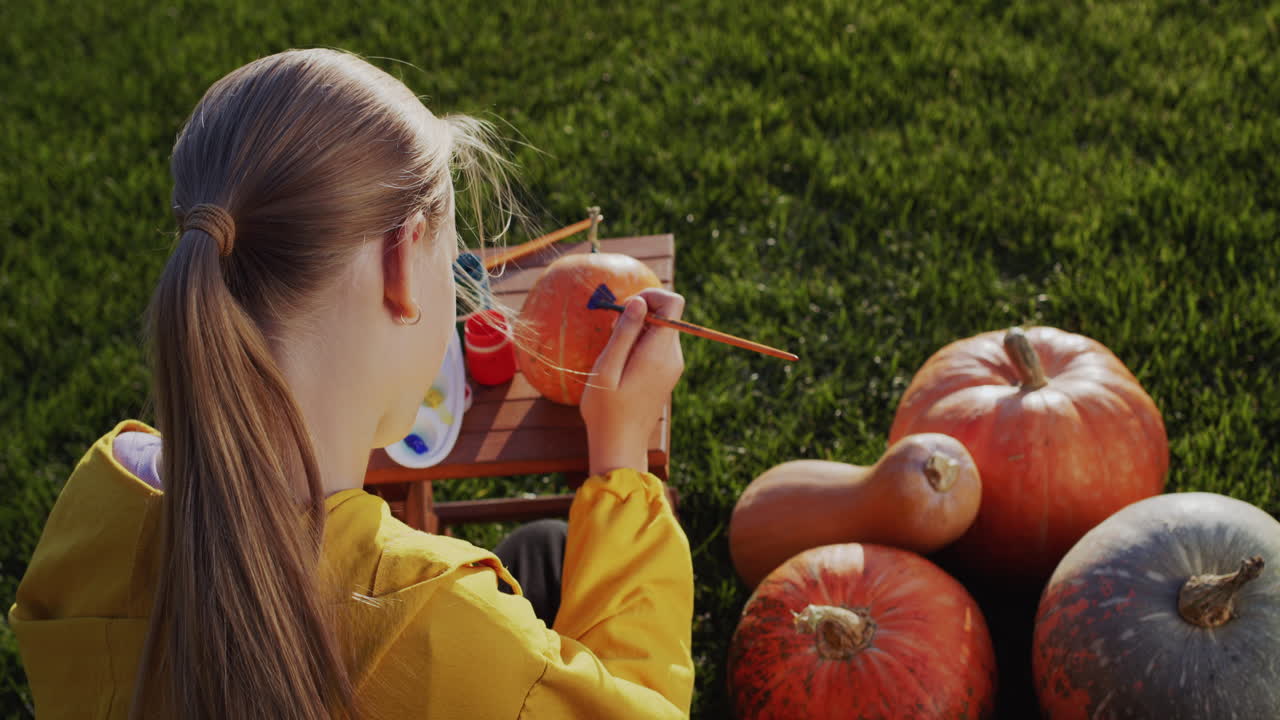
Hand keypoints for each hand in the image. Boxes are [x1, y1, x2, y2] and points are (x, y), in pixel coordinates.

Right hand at [580, 288, 685, 475]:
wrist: (620, 445)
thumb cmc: (606, 410)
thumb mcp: (607, 368)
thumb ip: (624, 333)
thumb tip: (640, 302)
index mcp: (659, 352)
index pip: (673, 303)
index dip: (650, 295)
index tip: (625, 309)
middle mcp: (672, 357)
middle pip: (666, 314)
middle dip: (639, 313)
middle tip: (612, 333)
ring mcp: (671, 367)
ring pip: (660, 330)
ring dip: (637, 330)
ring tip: (614, 354)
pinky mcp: (666, 374)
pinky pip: (657, 346)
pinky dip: (639, 344)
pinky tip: (620, 364)